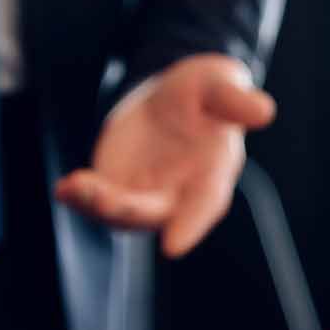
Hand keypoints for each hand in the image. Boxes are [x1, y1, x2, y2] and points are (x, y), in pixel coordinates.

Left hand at [54, 54, 275, 255]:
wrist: (171, 96)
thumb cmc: (204, 92)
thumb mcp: (218, 83)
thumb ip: (234, 99)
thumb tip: (264, 110)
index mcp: (213, 173)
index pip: (205, 203)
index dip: (190, 224)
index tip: (172, 246)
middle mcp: (180, 194)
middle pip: (155, 213)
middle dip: (129, 209)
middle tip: (102, 196)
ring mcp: (147, 194)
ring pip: (122, 213)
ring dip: (98, 205)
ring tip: (75, 187)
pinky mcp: (118, 187)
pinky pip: (98, 201)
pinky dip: (80, 197)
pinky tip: (65, 188)